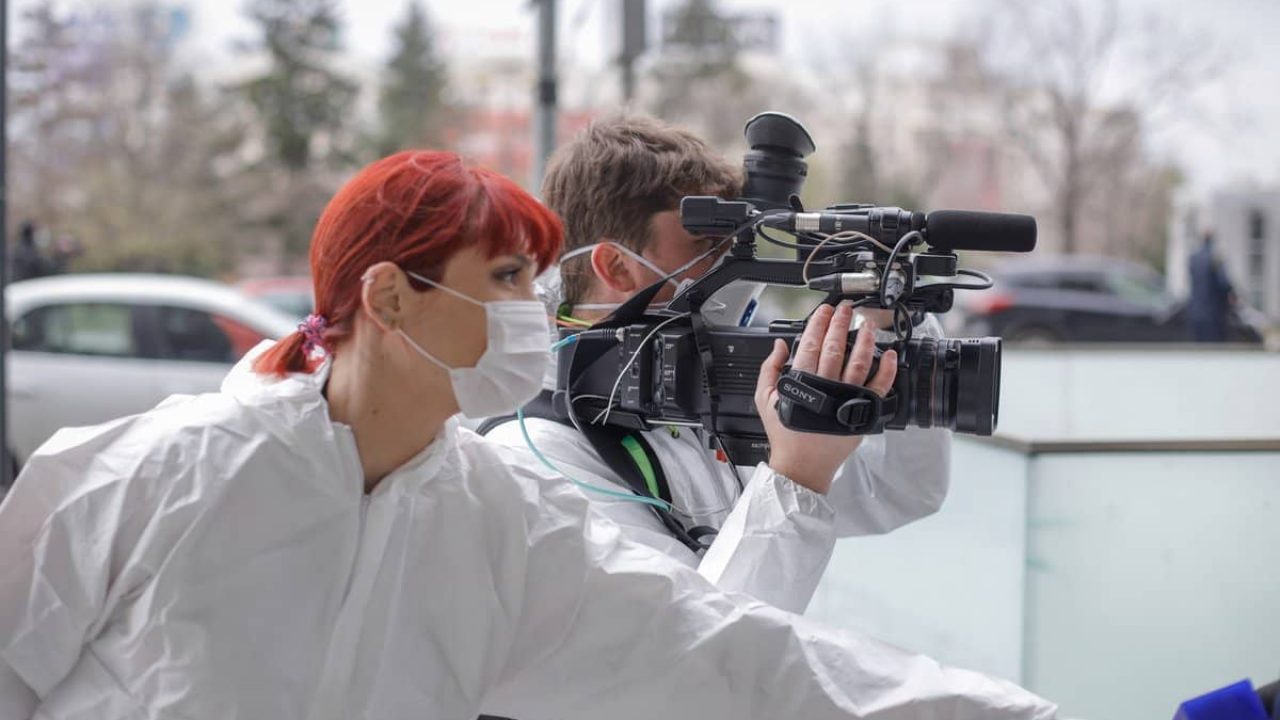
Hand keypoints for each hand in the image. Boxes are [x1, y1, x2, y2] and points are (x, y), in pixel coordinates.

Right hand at [755, 302, 897, 493]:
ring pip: (859, 363)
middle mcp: (826, 388)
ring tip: (867, 325)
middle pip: (836, 348)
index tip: (824, 311)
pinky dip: (886, 370)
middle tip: (845, 310)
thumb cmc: (785, 434)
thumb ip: (769, 370)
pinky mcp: (862, 411)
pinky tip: (889, 354)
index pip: (810, 344)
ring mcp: (846, 399)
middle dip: (841, 324)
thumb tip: (778, 345)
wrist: (802, 465)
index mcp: (801, 383)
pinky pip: (879, 387)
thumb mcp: (766, 400)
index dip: (818, 324)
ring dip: (865, 340)